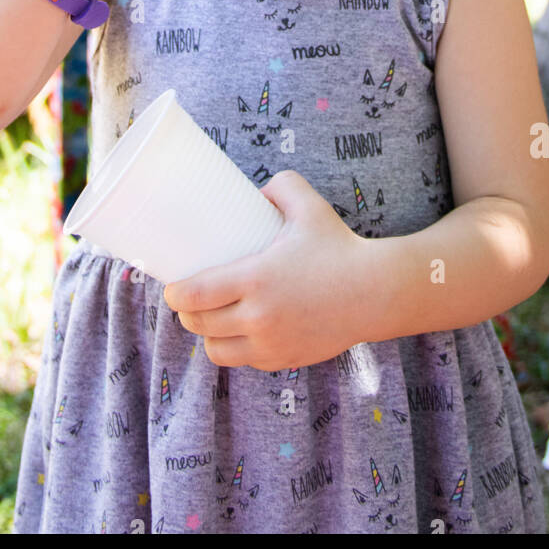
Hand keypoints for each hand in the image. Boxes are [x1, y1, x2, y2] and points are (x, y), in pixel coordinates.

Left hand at [162, 170, 372, 371]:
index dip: (175, 295)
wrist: (376, 291)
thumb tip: (257, 191)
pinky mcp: (286, 359)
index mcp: (255, 279)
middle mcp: (258, 317)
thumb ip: (281, 186)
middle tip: (189, 301)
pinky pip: (247, 362)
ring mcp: (272, 343)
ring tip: (211, 322)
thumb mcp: (310, 206)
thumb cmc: (340, 247)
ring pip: (218, 352)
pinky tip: (240, 336)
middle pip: (199, 325)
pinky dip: (238, 350)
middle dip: (187, 314)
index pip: (195, 295)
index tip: (172, 288)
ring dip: (209, 337)